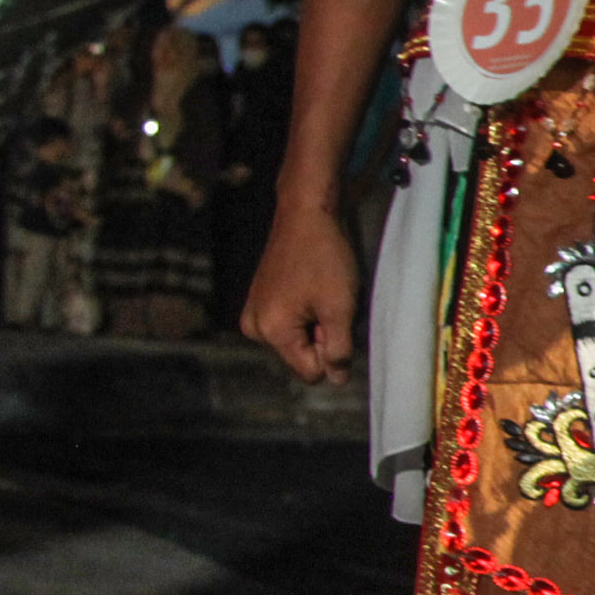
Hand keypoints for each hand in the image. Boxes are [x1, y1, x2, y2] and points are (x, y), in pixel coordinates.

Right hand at [241, 203, 360, 384]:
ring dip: (317, 324)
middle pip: (301, 356)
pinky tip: (314, 288)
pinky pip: (290, 323)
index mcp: (271, 331)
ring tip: (322, 293)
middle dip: (323, 337)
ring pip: (298, 340)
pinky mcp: (260, 301)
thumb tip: (337, 380)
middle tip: (330, 302)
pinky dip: (308, 313)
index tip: (336, 319)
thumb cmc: (325, 258)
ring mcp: (254, 313)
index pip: (310, 372)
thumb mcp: (340, 308)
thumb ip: (339, 350)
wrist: (307, 214)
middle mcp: (255, 327)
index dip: (333, 353)